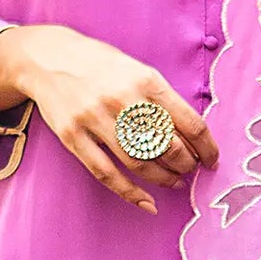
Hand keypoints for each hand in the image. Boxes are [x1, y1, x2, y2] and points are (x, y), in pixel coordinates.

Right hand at [0, 24, 217, 213]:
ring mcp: (95, 119)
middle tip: (191, 170)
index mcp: (146, 80)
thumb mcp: (138, 70)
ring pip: (141, 163)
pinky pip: (107, 174)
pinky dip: (131, 193)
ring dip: (164, 179)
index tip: (212, 160)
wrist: (48, 57)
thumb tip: (193, 138)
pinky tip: (148, 202)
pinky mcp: (73, 136)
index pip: (190, 124)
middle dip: (186, 165)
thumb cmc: (101, 66)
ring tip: (174, 181)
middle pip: (168, 147)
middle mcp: (122, 100)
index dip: (207, 149)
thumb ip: (163, 100)